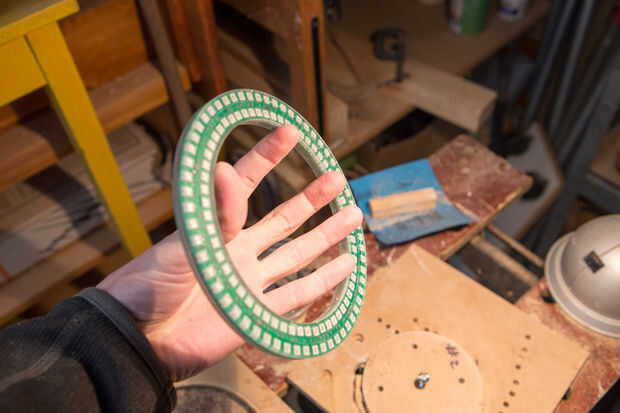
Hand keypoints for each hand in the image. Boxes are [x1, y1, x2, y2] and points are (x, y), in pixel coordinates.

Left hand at [98, 125, 361, 380]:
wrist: (138, 339)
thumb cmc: (149, 285)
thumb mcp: (184, 242)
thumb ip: (214, 212)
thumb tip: (227, 167)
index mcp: (218, 228)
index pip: (249, 184)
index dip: (268, 155)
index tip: (290, 132)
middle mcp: (238, 251)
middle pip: (284, 220)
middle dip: (312, 198)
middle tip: (337, 178)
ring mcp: (249, 283)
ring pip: (298, 255)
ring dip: (326, 237)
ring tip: (352, 216)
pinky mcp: (256, 315)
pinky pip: (296, 297)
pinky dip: (322, 283)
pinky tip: (345, 267)